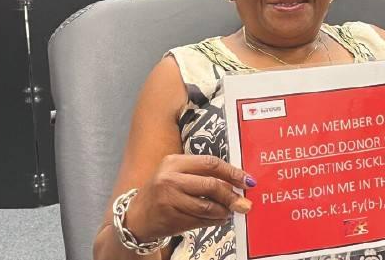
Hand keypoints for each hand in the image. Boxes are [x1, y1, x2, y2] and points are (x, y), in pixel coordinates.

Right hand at [124, 154, 255, 240]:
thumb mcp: (178, 175)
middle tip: (244, 204)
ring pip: (207, 206)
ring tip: (230, 212)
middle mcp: (170, 179)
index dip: (232, 172)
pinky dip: (214, 221)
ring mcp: (169, 199)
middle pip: (211, 185)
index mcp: (174, 162)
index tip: (247, 181)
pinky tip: (219, 219)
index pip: (210, 163)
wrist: (137, 217)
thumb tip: (236, 182)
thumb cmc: (163, 193)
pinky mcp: (171, 218)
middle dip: (232, 196)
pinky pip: (201, 220)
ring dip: (224, 211)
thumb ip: (202, 175)